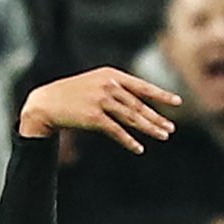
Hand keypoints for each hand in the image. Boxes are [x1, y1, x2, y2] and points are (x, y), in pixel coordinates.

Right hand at [18, 68, 181, 154]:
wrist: (45, 103)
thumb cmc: (73, 94)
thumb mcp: (96, 83)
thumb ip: (117, 89)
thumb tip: (140, 103)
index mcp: (112, 74)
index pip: (142, 86)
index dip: (161, 95)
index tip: (178, 102)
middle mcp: (109, 85)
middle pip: (139, 105)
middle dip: (157, 117)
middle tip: (171, 128)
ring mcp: (101, 100)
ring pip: (132, 117)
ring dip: (149, 128)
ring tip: (163, 136)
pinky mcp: (93, 117)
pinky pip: (116, 131)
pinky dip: (129, 141)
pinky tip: (139, 148)